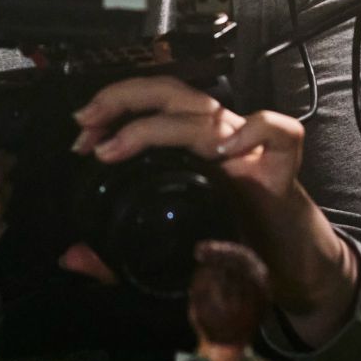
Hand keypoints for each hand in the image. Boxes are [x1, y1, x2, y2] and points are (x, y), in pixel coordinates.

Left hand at [60, 76, 304, 286]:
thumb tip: (72, 258)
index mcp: (189, 146)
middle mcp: (216, 137)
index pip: (149, 103)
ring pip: (207, 111)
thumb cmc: (231, 246)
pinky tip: (223, 152)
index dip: (113, 107)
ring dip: (159, 123)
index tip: (81, 136)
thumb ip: (117, 256)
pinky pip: (277, 131)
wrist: (289, 269)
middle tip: (86, 124)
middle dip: (122, 98)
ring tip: (118, 146)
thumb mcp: (163, 250)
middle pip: (170, 92)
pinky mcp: (284, 169)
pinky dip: (254, 130)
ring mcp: (250, 149)